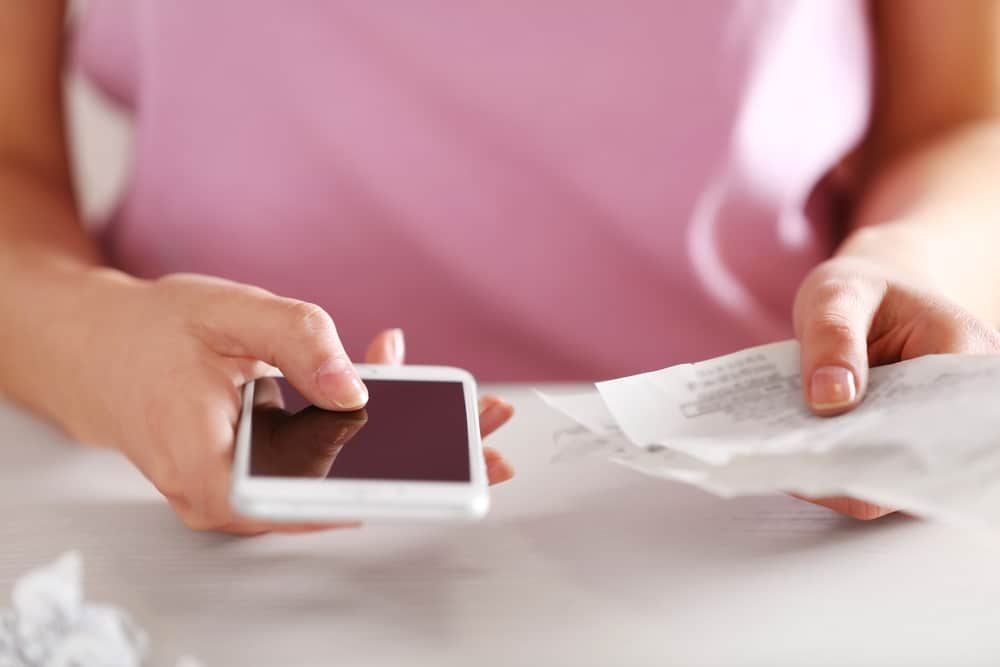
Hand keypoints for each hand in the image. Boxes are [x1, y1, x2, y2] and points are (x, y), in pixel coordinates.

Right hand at [62, 273, 513, 534]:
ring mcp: (245, 490)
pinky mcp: (257, 472)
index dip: (388, 484)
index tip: (448, 466)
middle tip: (483, 428)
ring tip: (462, 408)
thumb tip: (357, 387)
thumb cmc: (147, 335)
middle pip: (341, 489)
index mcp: (213, 475)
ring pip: (335, 471)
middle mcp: (231, 499)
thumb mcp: (225, 315)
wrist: (96, 349)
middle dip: (418, 455)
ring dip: (398, 434)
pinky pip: (318, 454)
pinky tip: (388, 376)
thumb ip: (296, 342)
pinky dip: (356, 417)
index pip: (317, 499)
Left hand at [793, 256, 999, 518]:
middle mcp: (959, 409)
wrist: (867, 297)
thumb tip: (830, 400)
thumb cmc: (860, 290)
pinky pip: (866, 471)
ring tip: (784, 455)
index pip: (940, 424)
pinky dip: (829, 465)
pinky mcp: (895, 448)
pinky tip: (792, 453)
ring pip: (887, 478)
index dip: (887, 448)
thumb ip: (834, 336)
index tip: (825, 448)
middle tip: (790, 457)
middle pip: (914, 465)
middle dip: (853, 467)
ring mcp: (929, 434)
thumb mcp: (839, 293)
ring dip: (835, 471)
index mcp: (965, 357)